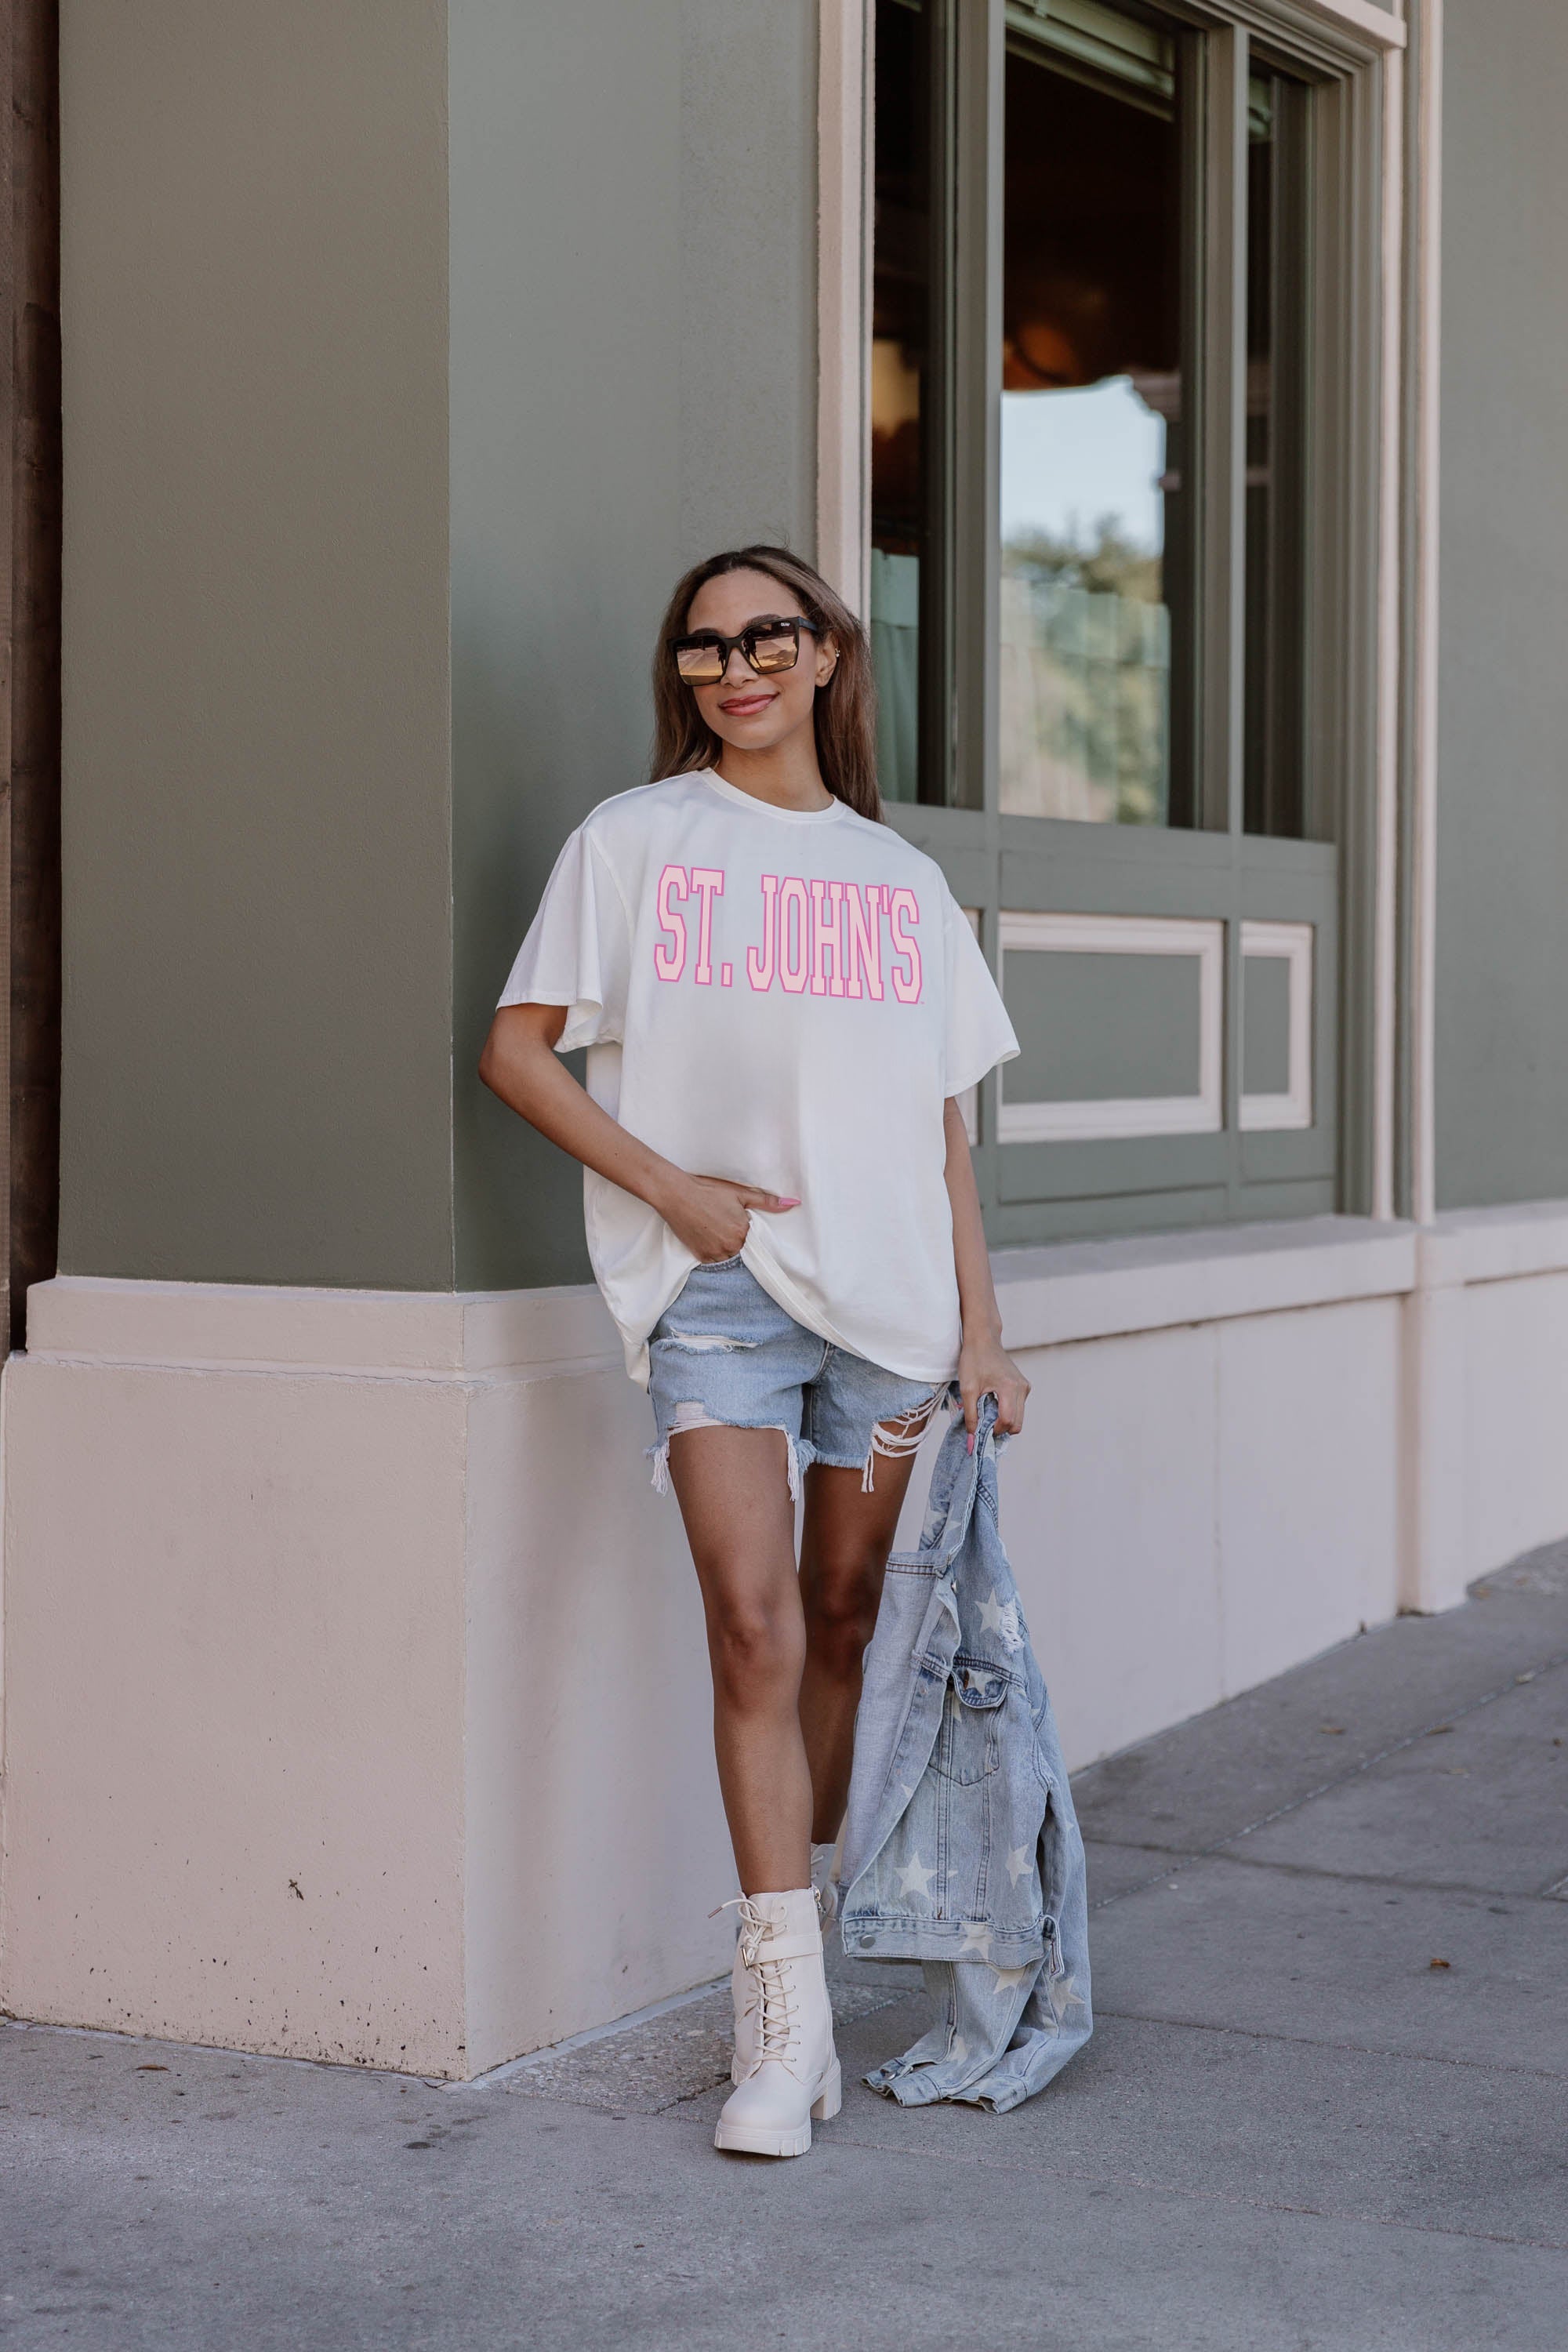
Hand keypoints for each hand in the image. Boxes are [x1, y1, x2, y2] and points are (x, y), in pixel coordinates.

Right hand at [655, 1171, 798, 1263]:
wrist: (676, 1194)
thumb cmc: (707, 1191)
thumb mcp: (739, 1193)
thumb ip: (767, 1201)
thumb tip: (792, 1204)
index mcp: (743, 1232)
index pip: (755, 1240)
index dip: (747, 1231)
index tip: (738, 1224)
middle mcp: (730, 1246)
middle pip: (741, 1249)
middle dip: (736, 1239)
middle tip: (722, 1222)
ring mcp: (714, 1254)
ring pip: (728, 1256)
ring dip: (725, 1247)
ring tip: (713, 1228)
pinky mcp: (700, 1257)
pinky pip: (713, 1261)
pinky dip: (713, 1252)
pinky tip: (706, 1236)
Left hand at [957, 1328, 1030, 1448]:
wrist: (983, 1339)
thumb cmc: (973, 1360)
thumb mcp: (967, 1389)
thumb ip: (970, 1416)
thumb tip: (972, 1439)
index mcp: (1010, 1388)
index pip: (1008, 1421)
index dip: (994, 1430)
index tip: (980, 1427)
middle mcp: (1022, 1388)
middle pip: (1017, 1423)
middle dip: (1000, 1428)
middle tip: (983, 1421)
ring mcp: (1025, 1387)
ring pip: (1018, 1417)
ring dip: (1003, 1420)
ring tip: (986, 1408)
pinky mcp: (1023, 1386)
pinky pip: (1018, 1408)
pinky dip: (1006, 1411)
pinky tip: (992, 1401)